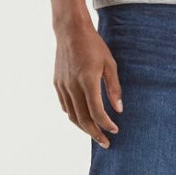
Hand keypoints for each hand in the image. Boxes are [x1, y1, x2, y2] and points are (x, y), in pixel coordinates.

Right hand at [53, 21, 122, 147]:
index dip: (106, 124)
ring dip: (84, 127)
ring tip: (95, 133)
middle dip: (95, 134)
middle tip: (106, 142)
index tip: (115, 130)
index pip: (96, 112)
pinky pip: (66, 106)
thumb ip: (114, 88)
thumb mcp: (110, 64)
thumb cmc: (94, 46)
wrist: (70, 31)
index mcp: (87, 81)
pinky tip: (83, 118)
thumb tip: (118, 109)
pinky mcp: (57, 84)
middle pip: (83, 119)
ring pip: (72, 116)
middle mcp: (72, 86)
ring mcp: (62, 86)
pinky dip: (74, 116)